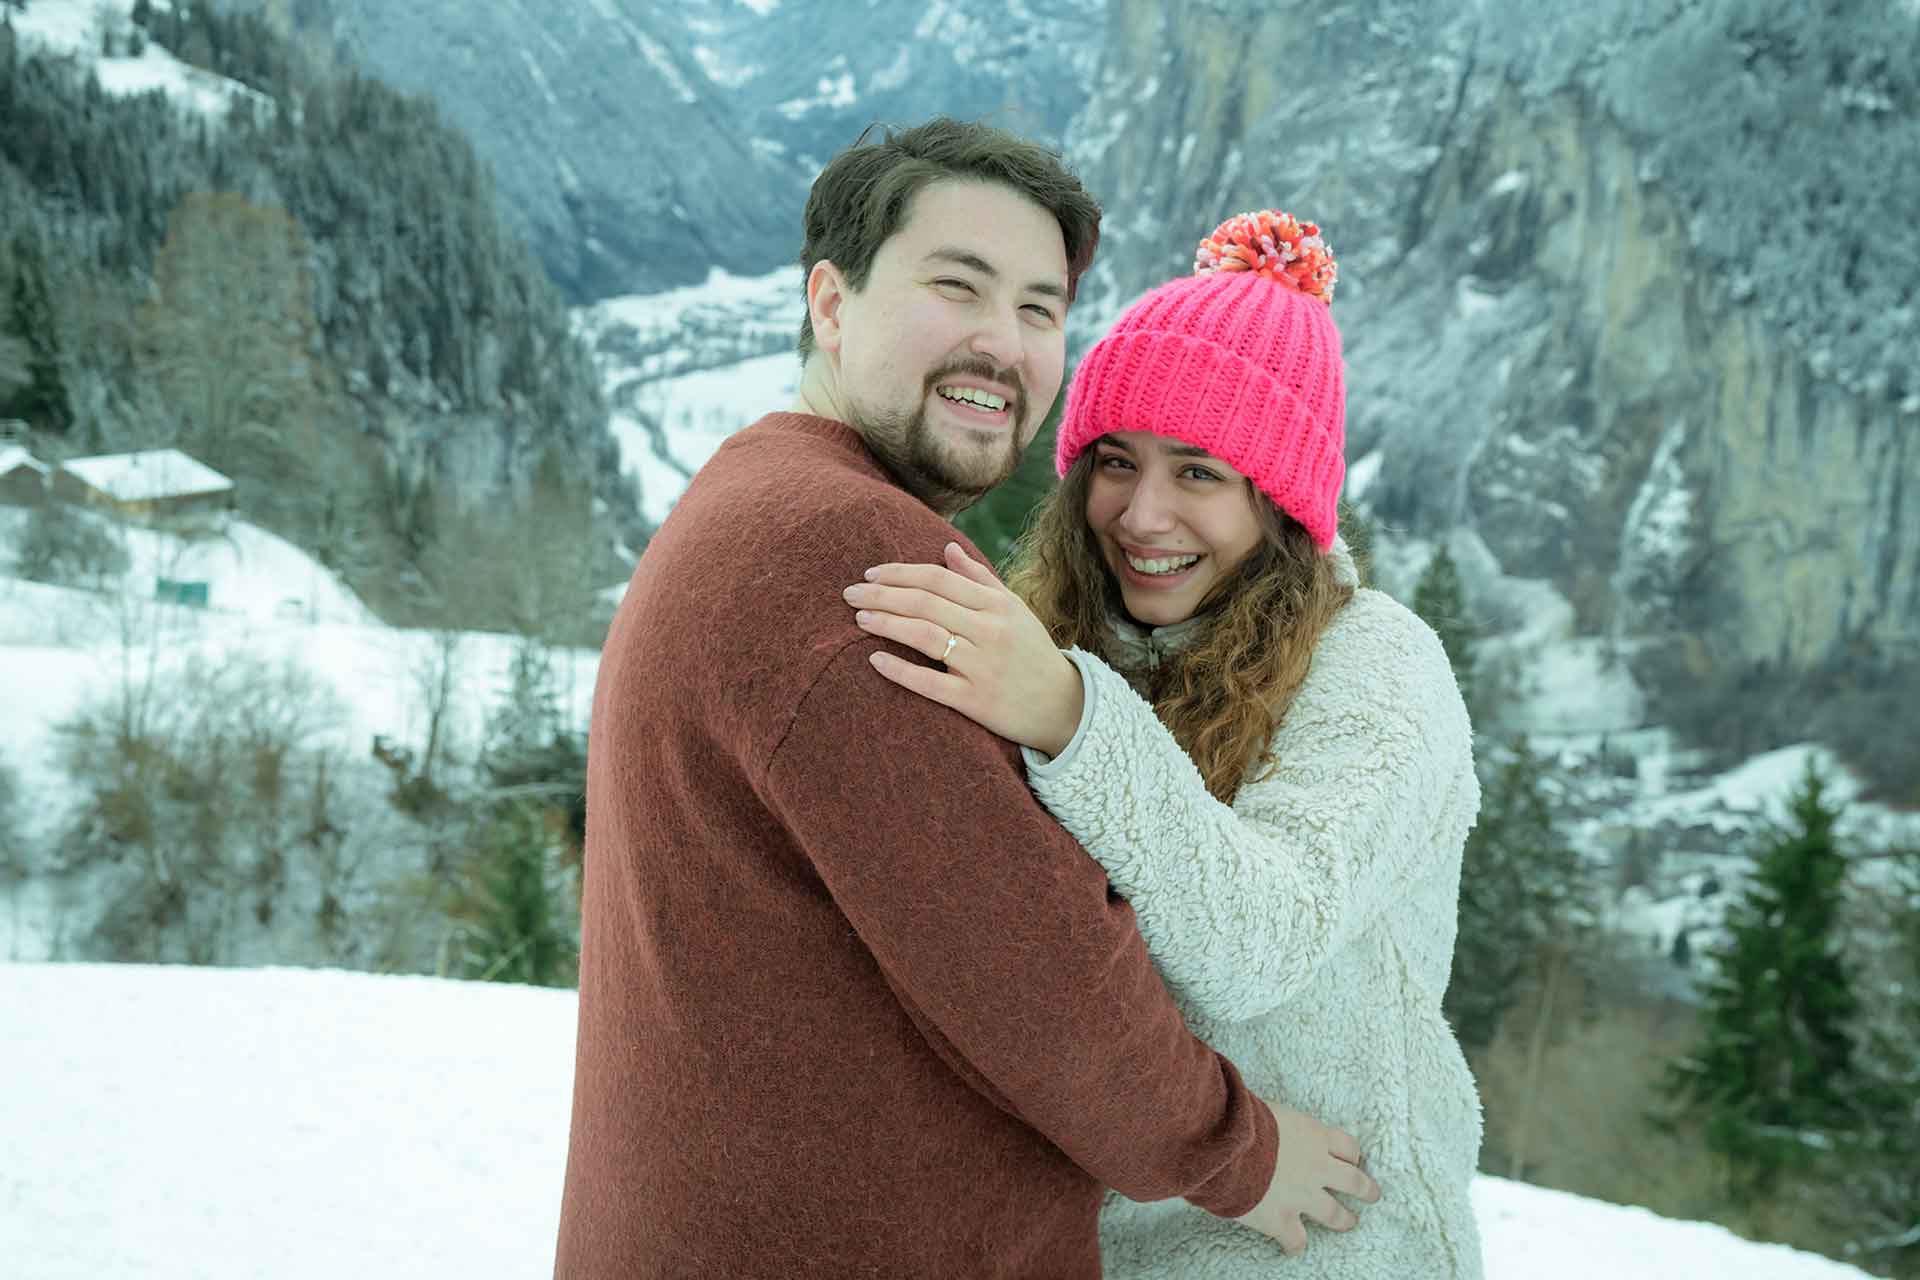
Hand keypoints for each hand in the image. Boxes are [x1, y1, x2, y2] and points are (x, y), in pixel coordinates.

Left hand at [844, 542, 1084, 755]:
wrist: (1064, 706)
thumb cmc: (1032, 652)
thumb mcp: (1013, 609)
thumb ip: (979, 578)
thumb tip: (946, 548)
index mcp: (997, 606)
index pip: (939, 579)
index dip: (900, 573)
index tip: (870, 573)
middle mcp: (990, 631)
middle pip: (926, 604)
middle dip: (883, 595)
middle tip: (850, 593)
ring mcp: (983, 666)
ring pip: (926, 637)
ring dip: (888, 624)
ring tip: (859, 618)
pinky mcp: (976, 701)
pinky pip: (931, 684)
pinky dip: (901, 670)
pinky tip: (874, 660)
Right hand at [1232, 1099, 1380, 1255]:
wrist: (1227, 1144)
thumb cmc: (1241, 1120)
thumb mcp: (1268, 1111)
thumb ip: (1278, 1126)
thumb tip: (1263, 1126)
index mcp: (1314, 1136)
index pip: (1346, 1146)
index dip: (1351, 1156)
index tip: (1352, 1160)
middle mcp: (1317, 1168)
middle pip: (1353, 1181)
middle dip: (1366, 1189)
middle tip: (1373, 1194)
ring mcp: (1302, 1197)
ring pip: (1335, 1214)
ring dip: (1344, 1220)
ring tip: (1349, 1222)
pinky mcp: (1282, 1220)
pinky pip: (1296, 1240)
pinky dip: (1295, 1245)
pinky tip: (1293, 1248)